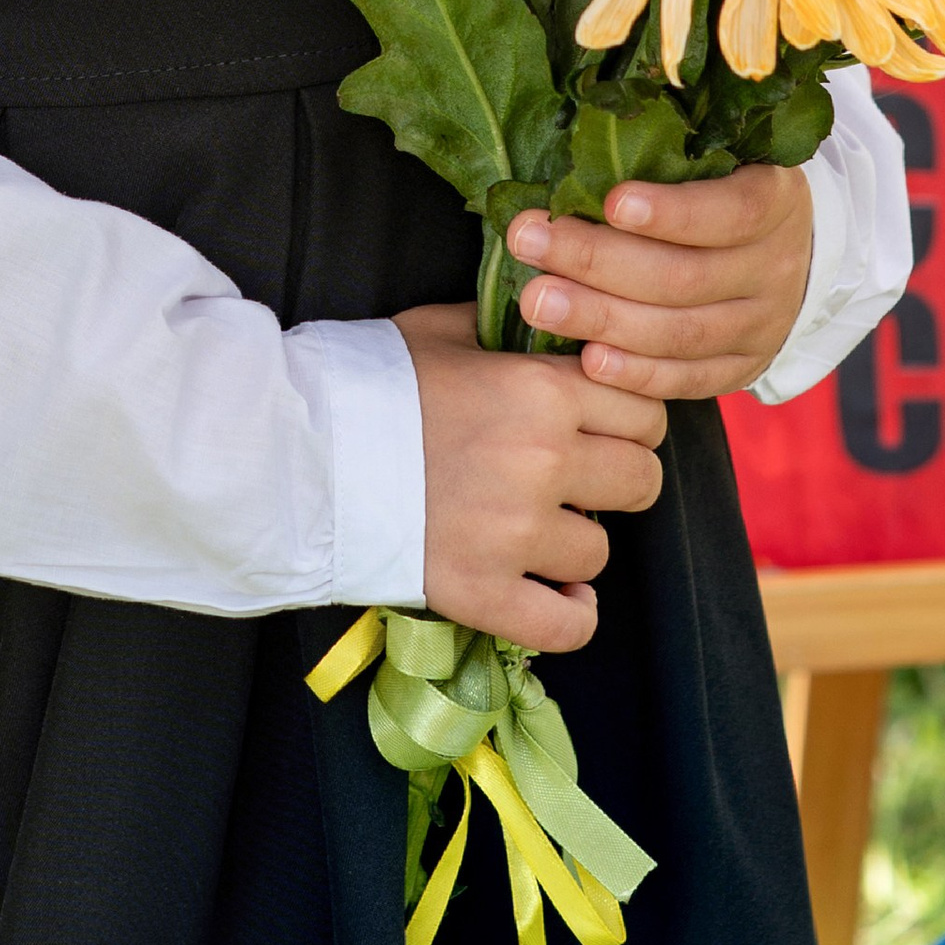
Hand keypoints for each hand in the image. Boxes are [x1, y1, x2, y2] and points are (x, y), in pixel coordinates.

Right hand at [394, 300, 667, 651]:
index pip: (644, 409)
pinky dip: (571, 616)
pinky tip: (559, 595)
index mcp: (541, 390)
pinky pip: (568, 627)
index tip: (602, 425)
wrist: (301, 448)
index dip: (628, 417)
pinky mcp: (484, 592)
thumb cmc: (372, 380)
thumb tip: (551, 318)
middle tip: (579, 476)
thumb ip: (510, 326)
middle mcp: (544, 461)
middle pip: (642, 480)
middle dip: (617, 476)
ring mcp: (516, 534)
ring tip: (537, 528)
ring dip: (576, 541)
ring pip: (600, 551)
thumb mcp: (445, 328)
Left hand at [506, 167, 815, 401]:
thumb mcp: (720, 156)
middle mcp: (776, 267)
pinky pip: (689, 379)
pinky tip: (589, 360)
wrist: (790, 253)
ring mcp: (763, 325)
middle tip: (529, 243)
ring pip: (681, 333)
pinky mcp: (743, 367)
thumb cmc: (726, 186)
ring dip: (603, 319)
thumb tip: (580, 124)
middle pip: (686, 277)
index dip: (672, 212)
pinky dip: (638, 373)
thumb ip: (667, 148)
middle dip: (598, 261)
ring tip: (539, 301)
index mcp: (776, 201)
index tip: (610, 202)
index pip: (731, 212)